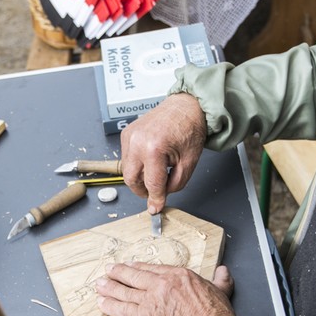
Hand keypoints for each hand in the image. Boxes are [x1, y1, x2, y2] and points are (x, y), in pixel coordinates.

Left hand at [95, 262, 234, 315]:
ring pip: (125, 291)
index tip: (130, 265)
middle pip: (135, 275)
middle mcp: (162, 284)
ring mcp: (150, 300)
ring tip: (100, 285)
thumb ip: (220, 281)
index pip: (153, 269)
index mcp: (180, 276)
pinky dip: (110, 305)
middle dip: (119, 272)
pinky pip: (122, 309)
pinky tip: (102, 303)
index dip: (139, 267)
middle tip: (109, 270)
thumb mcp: (221, 293)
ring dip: (110, 287)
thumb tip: (223, 272)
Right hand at [120, 93, 206, 213]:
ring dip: (140, 177)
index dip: (155, 199)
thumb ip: (174, 184)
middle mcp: (137, 142)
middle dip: (143, 190)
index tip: (155, 209)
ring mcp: (129, 137)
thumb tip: (159, 199)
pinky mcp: (126, 134)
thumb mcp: (189, 163)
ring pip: (127, 170)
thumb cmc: (189, 129)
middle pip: (131, 179)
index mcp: (154, 148)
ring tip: (157, 171)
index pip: (151, 183)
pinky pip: (127, 158)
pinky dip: (137, 164)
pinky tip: (151, 160)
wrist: (185, 107)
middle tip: (156, 192)